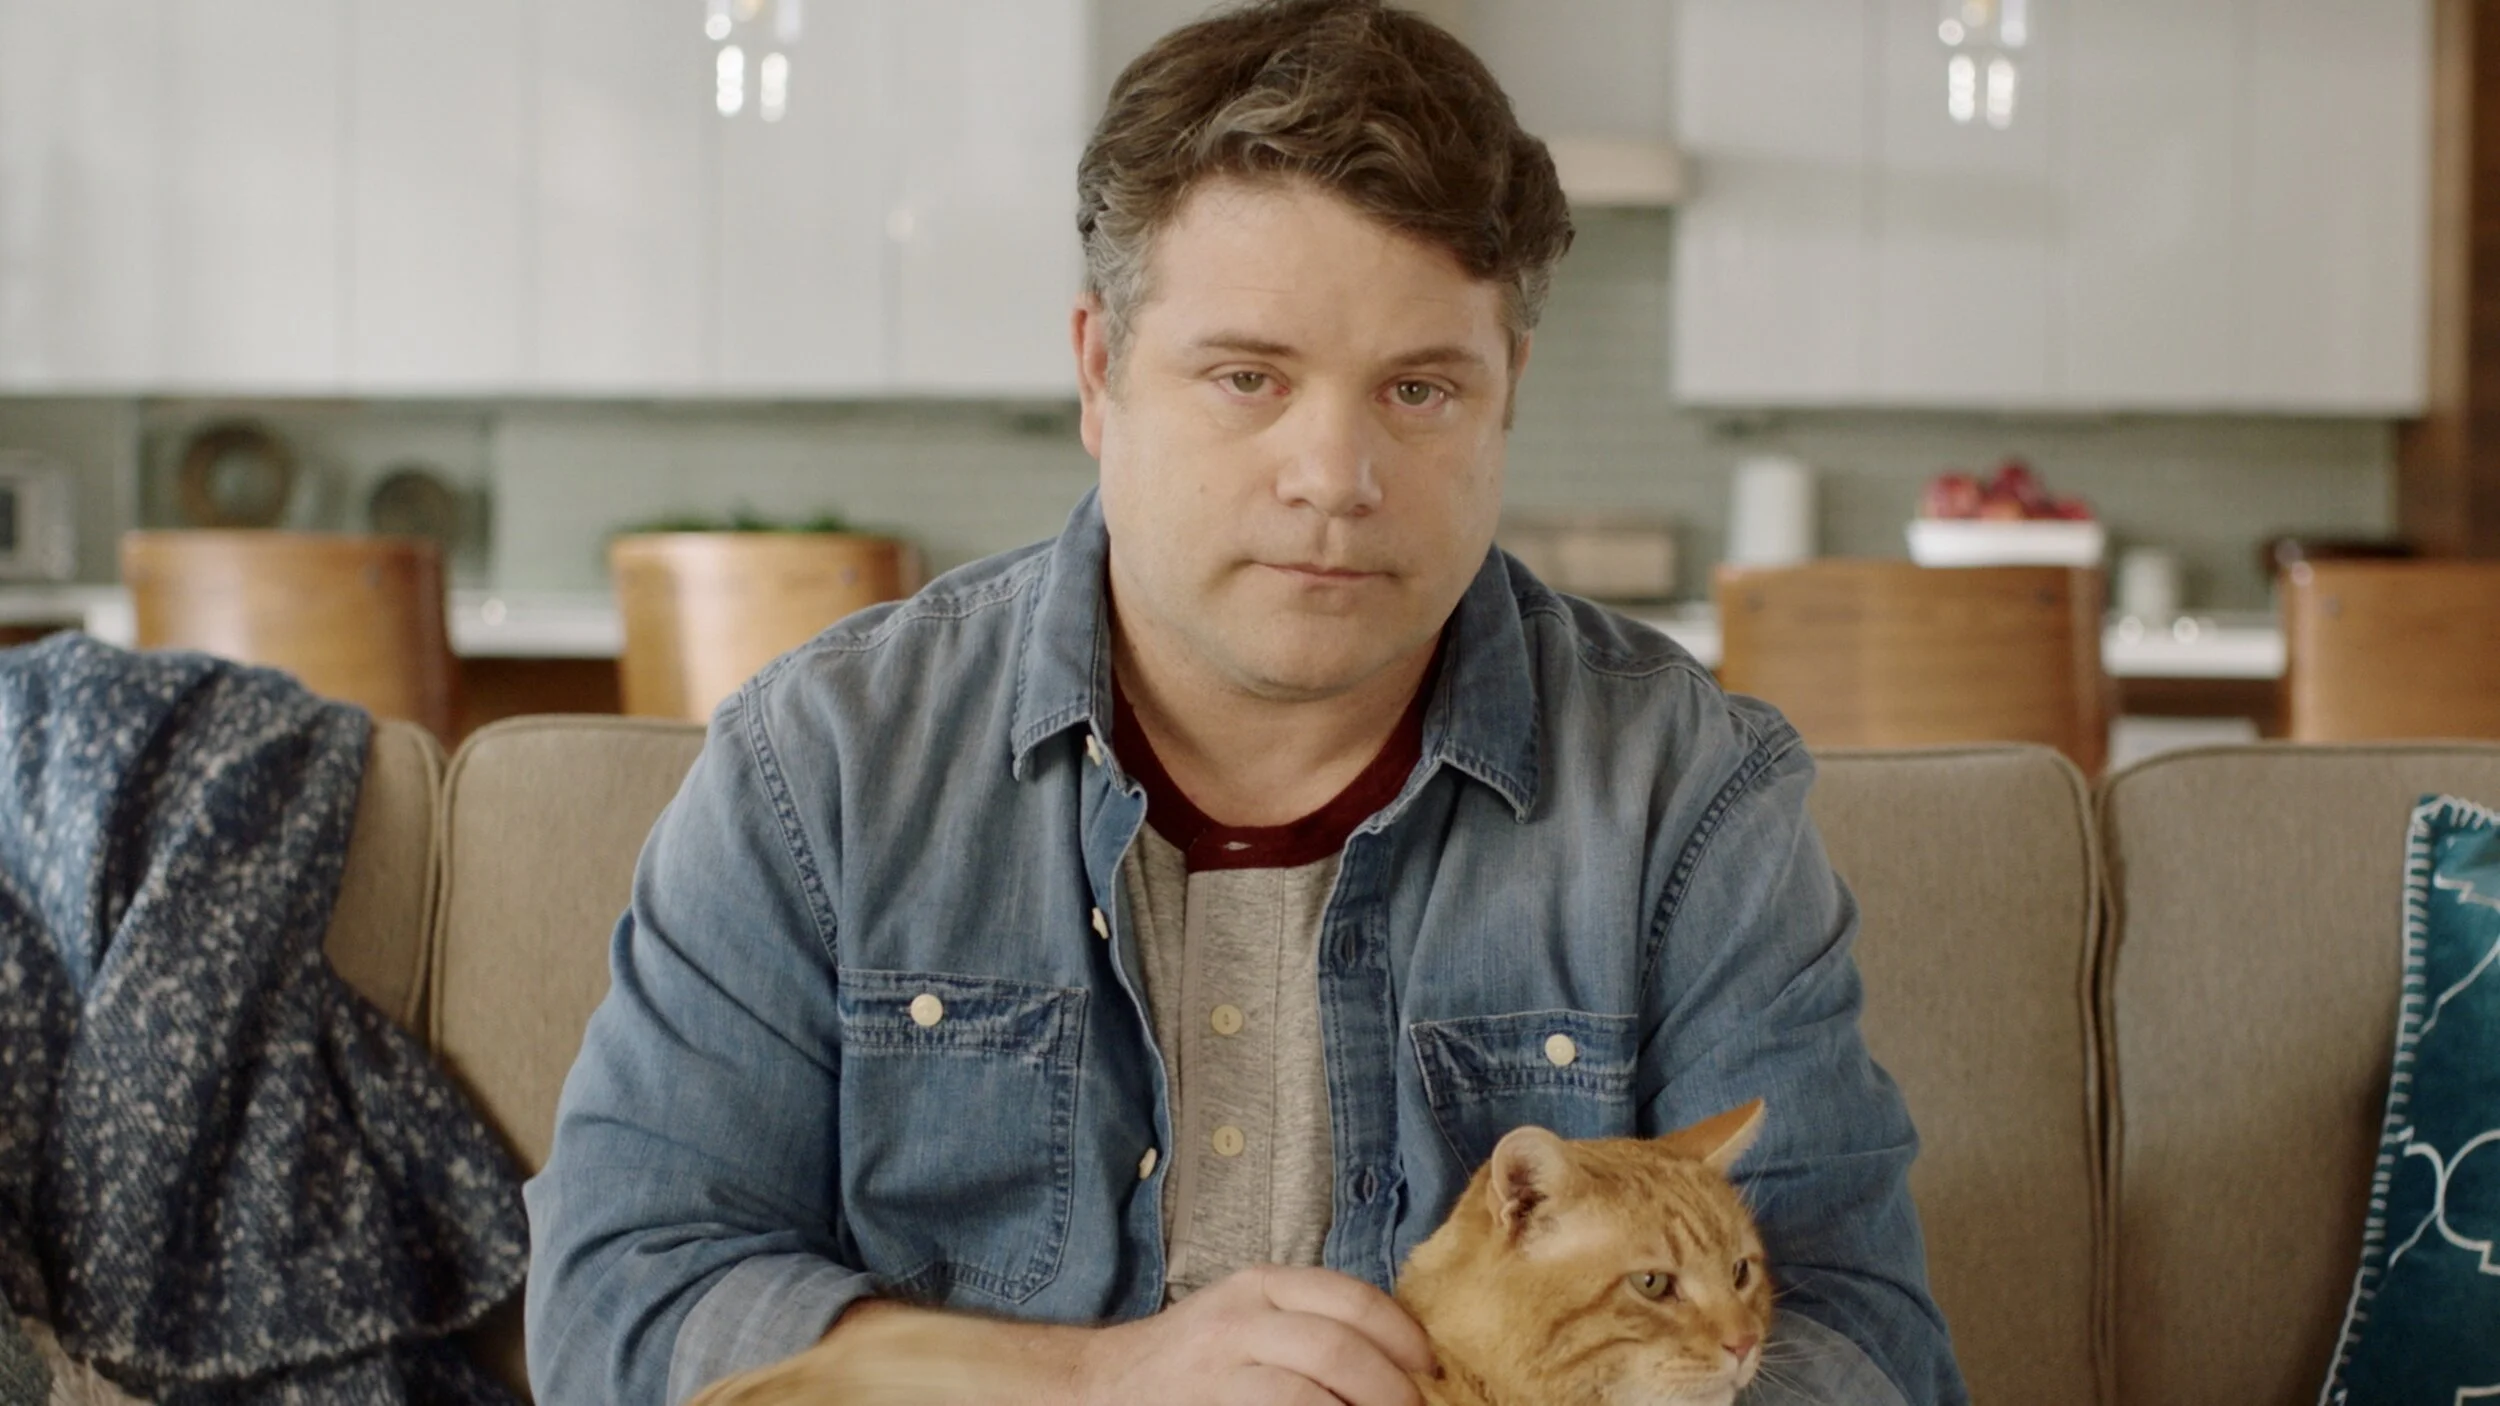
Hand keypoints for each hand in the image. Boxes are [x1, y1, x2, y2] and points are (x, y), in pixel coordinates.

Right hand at [1067, 1264, 1436, 1405]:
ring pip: (1307, 1392)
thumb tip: (1399, 1358)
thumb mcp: (1249, 1318)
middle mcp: (1239, 1320)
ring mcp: (1220, 1370)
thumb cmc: (1194, 1360)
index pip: (1349, 1298)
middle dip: (1389, 1387)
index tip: (1431, 1370)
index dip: (1402, 1335)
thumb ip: (1308, 1323)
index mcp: (1261, 1286)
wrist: (1104, 1387)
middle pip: (1337, 1346)